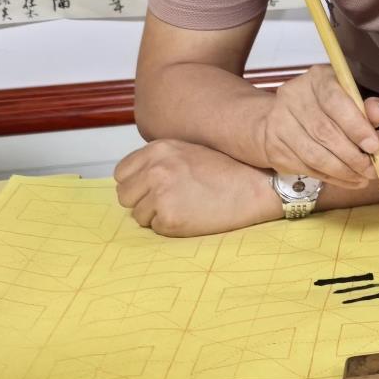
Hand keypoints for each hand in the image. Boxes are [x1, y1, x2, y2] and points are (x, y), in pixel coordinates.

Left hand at [113, 139, 281, 236]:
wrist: (256, 187)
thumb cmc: (229, 170)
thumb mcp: (189, 151)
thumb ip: (160, 161)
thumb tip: (137, 181)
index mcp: (159, 150)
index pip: (122, 173)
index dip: (136, 184)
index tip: (150, 189)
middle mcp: (155, 170)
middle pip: (125, 196)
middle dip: (142, 201)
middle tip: (169, 201)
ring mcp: (161, 194)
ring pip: (138, 215)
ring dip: (157, 216)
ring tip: (186, 207)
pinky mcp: (170, 219)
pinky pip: (155, 229)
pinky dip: (171, 227)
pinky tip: (192, 216)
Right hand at [254, 66, 378, 188]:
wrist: (281, 117)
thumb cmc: (327, 107)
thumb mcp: (351, 99)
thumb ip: (368, 106)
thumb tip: (377, 114)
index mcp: (316, 78)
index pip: (334, 101)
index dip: (356, 126)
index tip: (373, 147)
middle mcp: (292, 97)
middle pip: (324, 132)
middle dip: (352, 156)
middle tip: (372, 170)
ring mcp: (278, 122)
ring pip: (314, 155)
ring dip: (342, 171)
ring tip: (362, 178)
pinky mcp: (274, 147)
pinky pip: (305, 168)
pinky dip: (330, 178)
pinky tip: (347, 180)